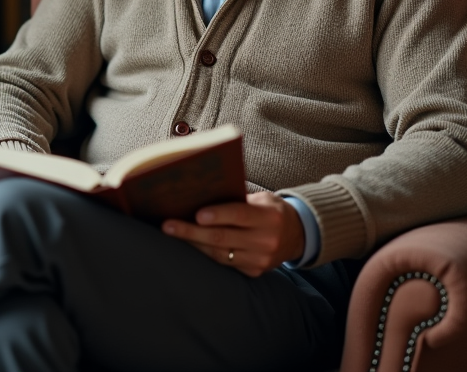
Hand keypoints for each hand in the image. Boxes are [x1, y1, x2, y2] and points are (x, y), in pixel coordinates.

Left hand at [161, 191, 305, 276]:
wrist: (297, 235)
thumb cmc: (271, 210)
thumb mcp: (262, 199)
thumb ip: (238, 199)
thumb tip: (202, 195)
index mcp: (269, 217)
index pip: (240, 215)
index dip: (218, 215)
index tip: (196, 214)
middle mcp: (266, 240)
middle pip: (223, 237)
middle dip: (192, 232)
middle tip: (168, 226)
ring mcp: (260, 260)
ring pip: (220, 254)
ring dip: (193, 244)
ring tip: (172, 234)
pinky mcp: (254, 272)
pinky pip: (225, 263)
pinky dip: (206, 254)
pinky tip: (190, 245)